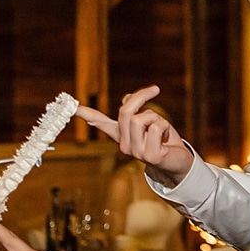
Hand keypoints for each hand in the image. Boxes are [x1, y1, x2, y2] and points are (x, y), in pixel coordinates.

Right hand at [75, 85, 193, 186]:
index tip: (70, 105)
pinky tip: (167, 139)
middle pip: (126, 111)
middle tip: (155, 89)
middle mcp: (124, 144)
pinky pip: (156, 128)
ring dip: (157, 117)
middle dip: (141, 96)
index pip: (99, 122)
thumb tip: (126, 98)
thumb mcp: (149, 120)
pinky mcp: (150, 156)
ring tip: (162, 129)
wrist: (179, 161)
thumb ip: (136, 110)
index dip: (85, 113)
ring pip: (141, 118)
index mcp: (121, 135)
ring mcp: (135, 152)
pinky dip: (166, 127)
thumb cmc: (164, 139)